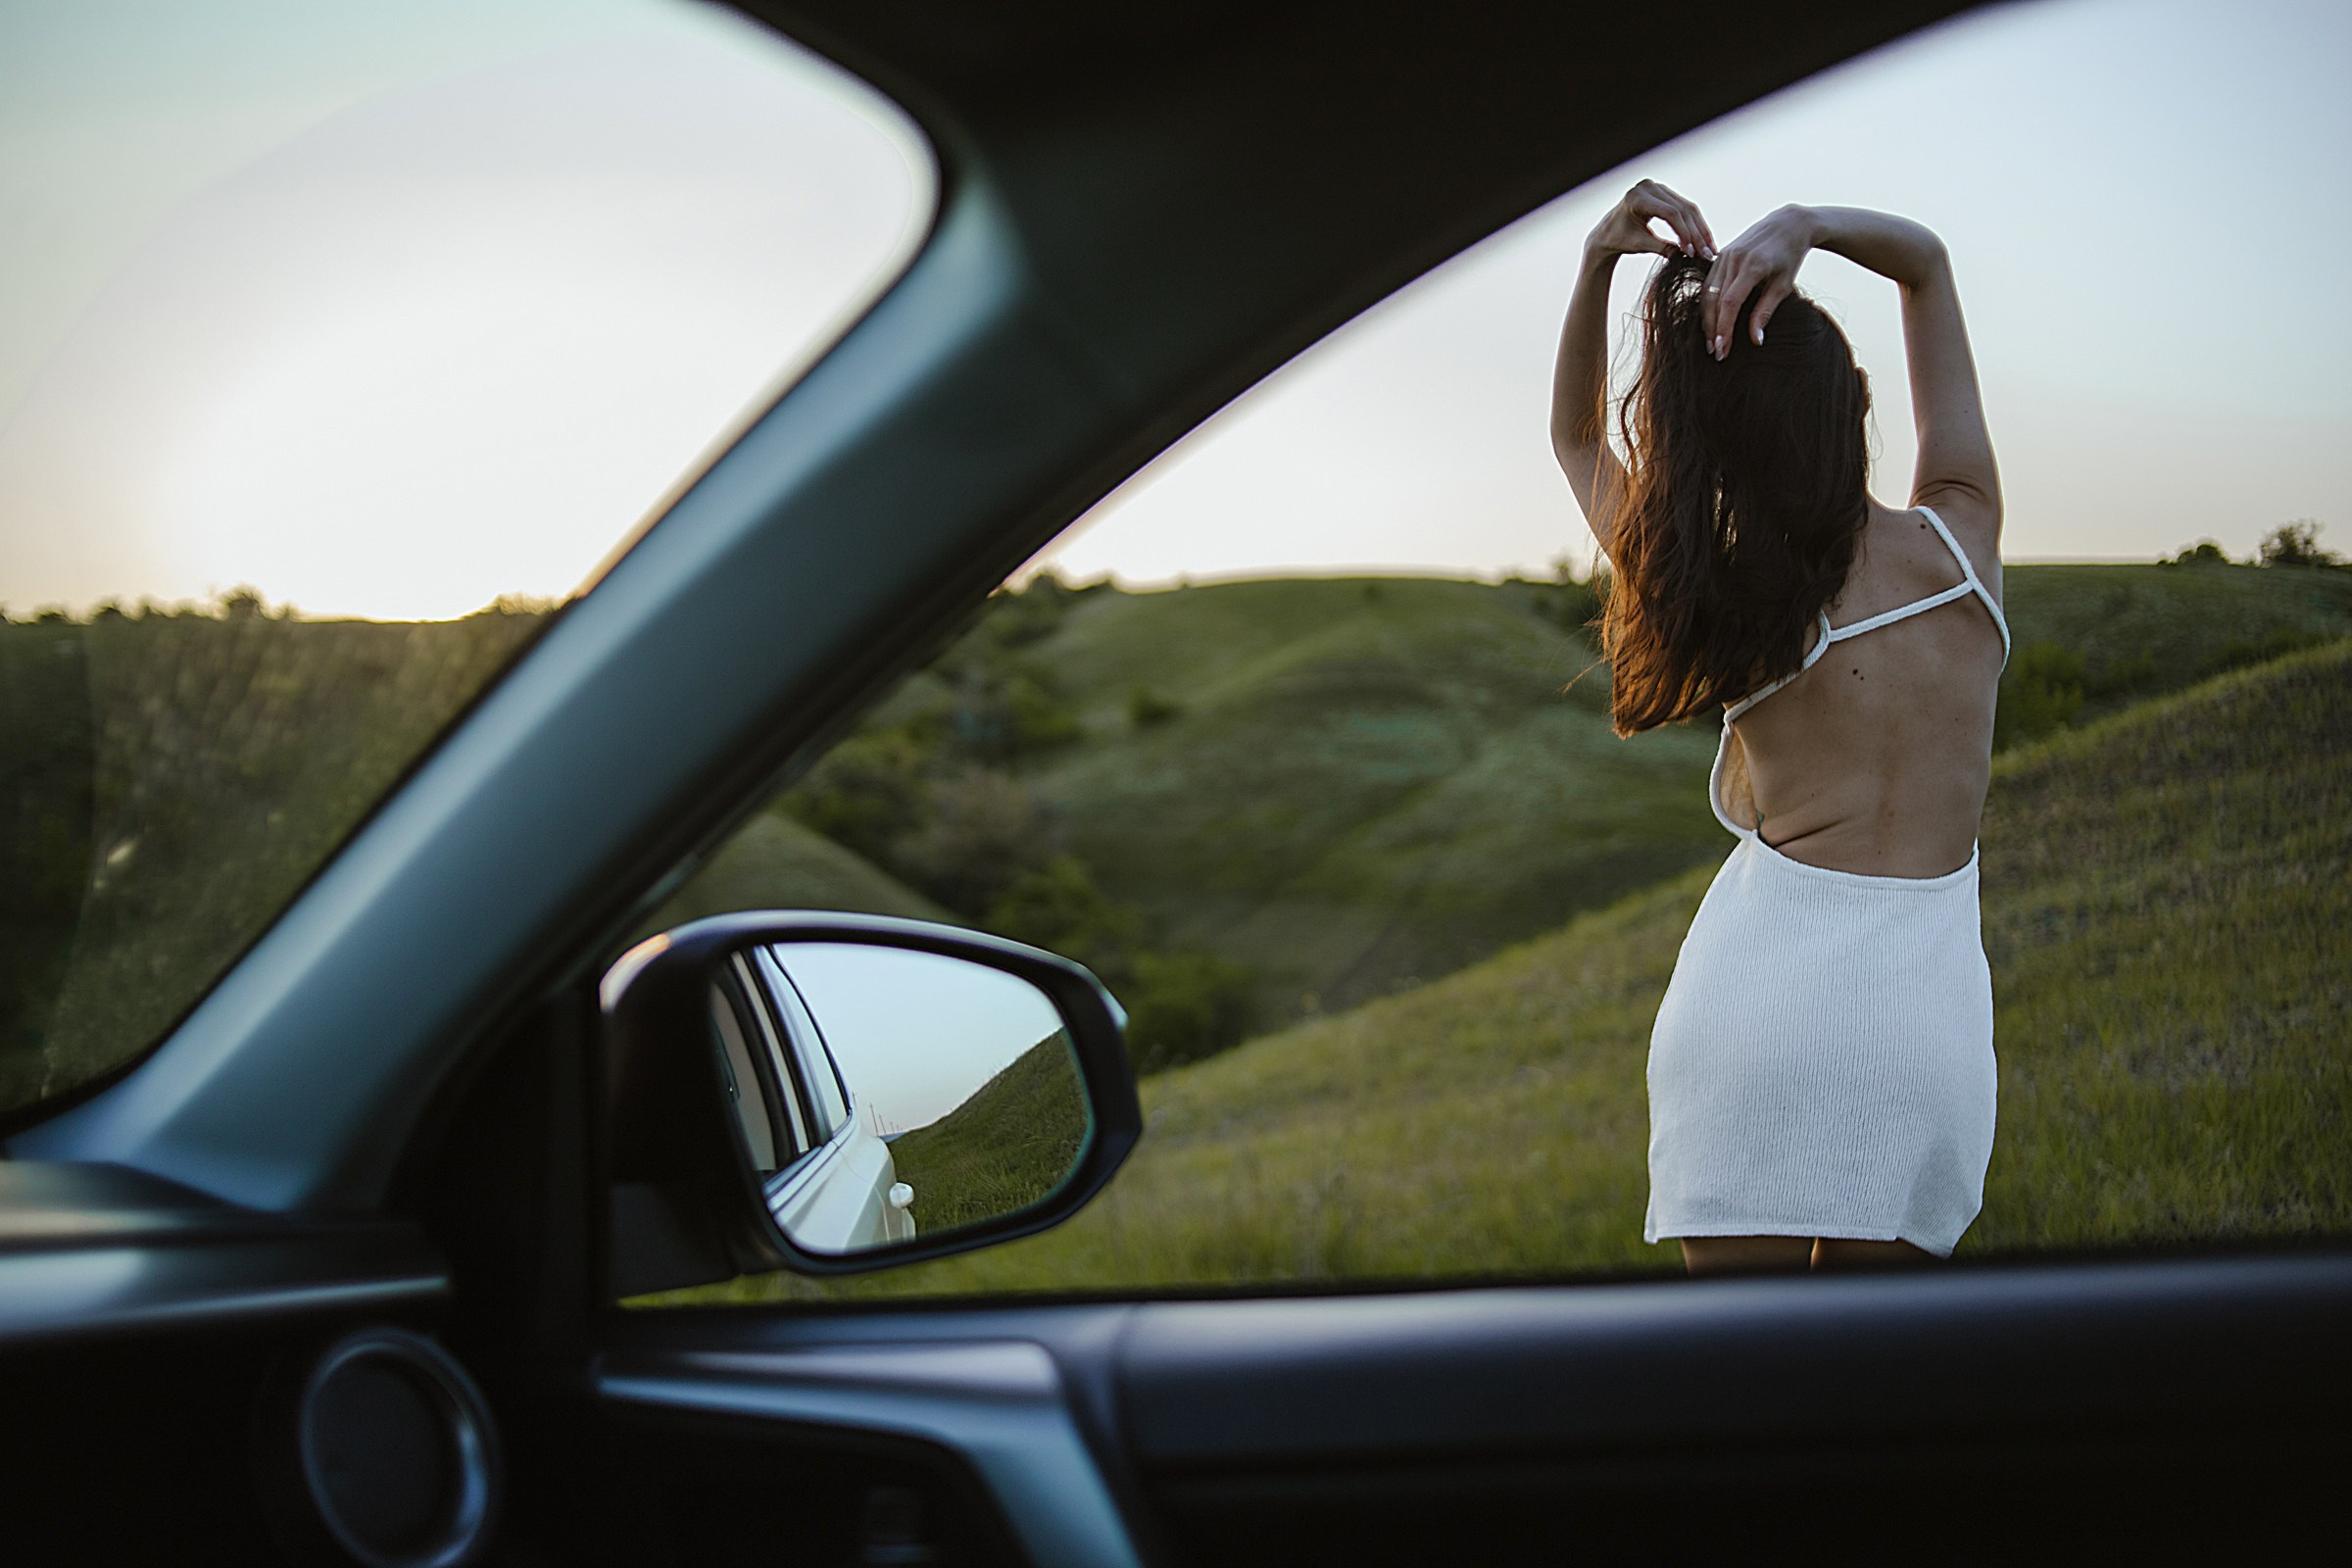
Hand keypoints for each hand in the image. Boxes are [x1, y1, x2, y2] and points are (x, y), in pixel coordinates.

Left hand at [1586, 180, 1715, 262]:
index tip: (1692, 253)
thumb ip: (1661, 248)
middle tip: (1708, 253)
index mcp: (1637, 198)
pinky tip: (1703, 240)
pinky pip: (1684, 208)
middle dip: (1696, 233)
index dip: (1684, 233)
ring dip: (1701, 230)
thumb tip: (1687, 256)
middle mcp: (1649, 187)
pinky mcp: (1664, 193)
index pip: (1670, 213)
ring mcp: (1658, 188)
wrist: (1607, 233)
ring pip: (1687, 209)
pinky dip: (1695, 225)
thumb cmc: (1618, 239)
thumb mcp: (1639, 245)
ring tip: (1710, 249)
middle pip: (1682, 210)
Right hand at [1700, 204, 1817, 359]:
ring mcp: (1725, 255)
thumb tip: (1755, 341)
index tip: (1723, 350)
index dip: (1724, 328)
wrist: (1789, 223)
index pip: (1730, 303)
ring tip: (1711, 341)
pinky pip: (1709, 283)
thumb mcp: (1783, 285)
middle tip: (1715, 353)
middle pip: (1714, 300)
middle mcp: (1734, 259)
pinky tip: (1711, 320)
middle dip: (1713, 329)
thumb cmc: (1790, 255)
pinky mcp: (1721, 254)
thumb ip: (1766, 312)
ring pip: (1707, 293)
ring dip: (1707, 319)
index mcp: (1752, 266)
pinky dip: (1707, 304)